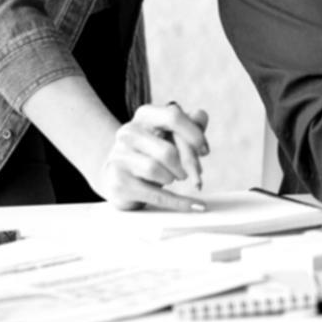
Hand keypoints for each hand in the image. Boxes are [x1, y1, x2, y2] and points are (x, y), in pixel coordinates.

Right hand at [95, 101, 210, 211]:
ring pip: (157, 171)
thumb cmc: (150, 152)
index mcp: (144, 115)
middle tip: (191, 173)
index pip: (173, 117)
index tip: (205, 151)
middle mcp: (128, 133)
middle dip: (187, 166)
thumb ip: (189, 124)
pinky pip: (155, 195)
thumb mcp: (169, 134)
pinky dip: (180, 202)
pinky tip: (195, 205)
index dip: (194, 135)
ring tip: (170, 178)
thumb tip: (201, 117)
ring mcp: (119, 158)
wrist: (117, 175)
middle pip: (168, 151)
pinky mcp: (119, 184)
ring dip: (172, 178)